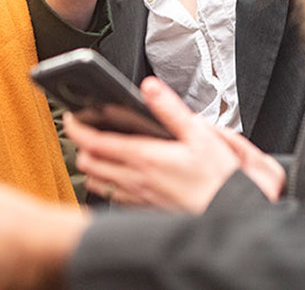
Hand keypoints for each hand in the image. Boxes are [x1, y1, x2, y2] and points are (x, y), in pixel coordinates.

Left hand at [65, 77, 284, 212]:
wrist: (233, 216)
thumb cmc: (220, 179)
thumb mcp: (201, 135)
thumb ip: (170, 109)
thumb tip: (150, 87)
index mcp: (145, 158)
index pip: (95, 142)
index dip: (77, 128)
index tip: (71, 117)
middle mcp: (136, 181)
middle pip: (89, 164)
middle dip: (80, 146)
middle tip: (84, 131)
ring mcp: (138, 199)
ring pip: (97, 183)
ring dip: (92, 166)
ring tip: (97, 151)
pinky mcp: (145, 211)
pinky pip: (113, 198)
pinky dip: (107, 184)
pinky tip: (119, 175)